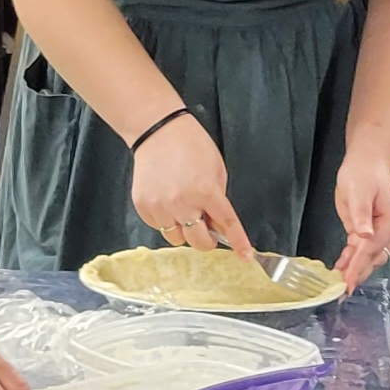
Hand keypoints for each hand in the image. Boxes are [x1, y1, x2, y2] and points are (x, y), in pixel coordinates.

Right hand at [131, 114, 252, 255]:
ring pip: (176, 239)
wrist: (157, 132)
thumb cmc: (190, 145)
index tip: (244, 257)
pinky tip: (167, 201)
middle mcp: (182, 203)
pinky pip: (159, 227)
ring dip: (184, 230)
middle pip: (198, 242)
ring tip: (182, 210)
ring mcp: (160, 207)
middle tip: (205, 226)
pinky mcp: (144, 207)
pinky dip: (166, 220)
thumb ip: (219, 198)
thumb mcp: (216, 169)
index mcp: (206, 191)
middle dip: (206, 239)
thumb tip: (217, 224)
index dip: (238, 242)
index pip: (226, 224)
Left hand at [335, 150, 389, 291]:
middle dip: (355, 275)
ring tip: (334, 284)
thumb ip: (361, 215)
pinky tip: (338, 270)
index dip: (357, 267)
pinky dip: (349, 263)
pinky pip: (359, 254)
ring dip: (351, 271)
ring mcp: (381, 236)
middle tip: (337, 293)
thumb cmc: (362, 175)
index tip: (347, 284)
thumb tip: (365, 234)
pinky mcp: (368, 236)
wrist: (365, 166)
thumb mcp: (358, 193)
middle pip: (371, 260)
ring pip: (366, 261)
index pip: (371, 250)